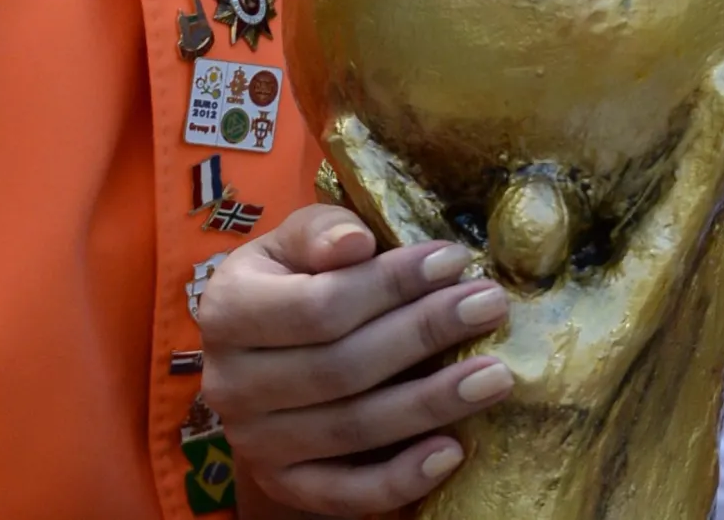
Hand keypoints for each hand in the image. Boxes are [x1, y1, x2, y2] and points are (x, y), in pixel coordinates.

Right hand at [199, 204, 513, 513]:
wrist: (261, 346)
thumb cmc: (294, 275)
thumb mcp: (296, 237)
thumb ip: (322, 230)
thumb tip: (357, 243)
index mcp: (228, 310)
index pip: (319, 305)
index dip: (392, 284)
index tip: (454, 260)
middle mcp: (231, 384)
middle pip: (342, 367)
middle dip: (425, 334)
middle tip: (490, 306)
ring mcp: (254, 443)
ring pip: (352, 429)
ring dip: (430, 403)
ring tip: (495, 375)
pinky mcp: (284, 485)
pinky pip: (344, 494)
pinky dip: (400, 479)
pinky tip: (452, 451)